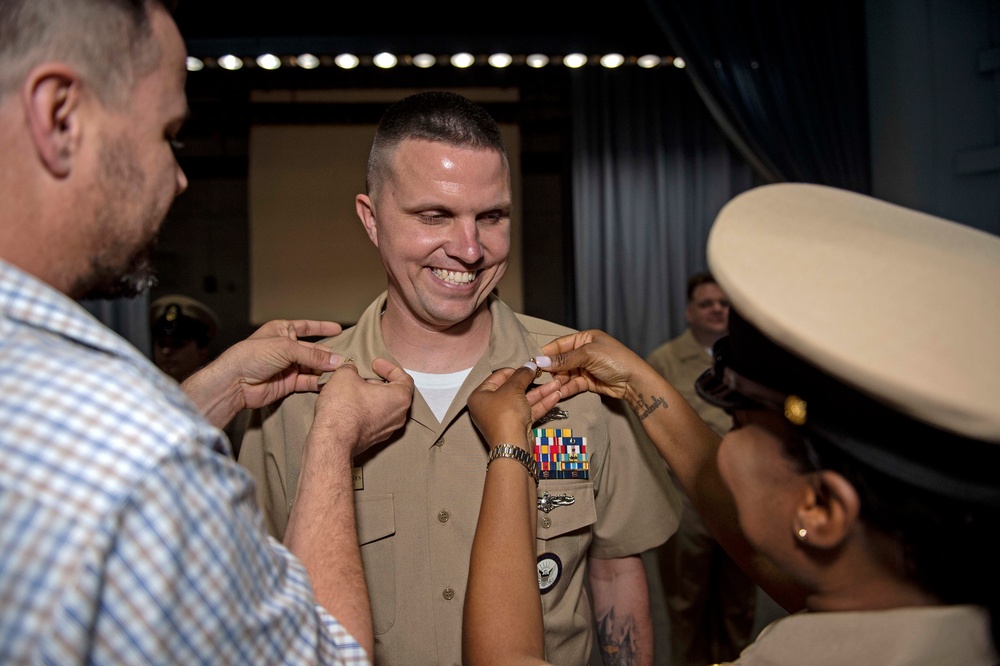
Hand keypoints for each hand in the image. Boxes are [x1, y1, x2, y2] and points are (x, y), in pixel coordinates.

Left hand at [182, 319, 343, 427]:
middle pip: (314, 350)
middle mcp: (286, 348)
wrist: (235, 382)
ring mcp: (288, 366)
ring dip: (326, 369)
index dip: (322, 328)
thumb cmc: (253, 356)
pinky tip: (332, 382)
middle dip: (329, 354)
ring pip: (313, 367)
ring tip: (344, 371)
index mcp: (282, 331)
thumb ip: (312, 355)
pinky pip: (309, 382)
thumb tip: (337, 361)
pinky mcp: (289, 384)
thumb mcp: (285, 347)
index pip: (306, 327)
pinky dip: (320, 382)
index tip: (339, 329)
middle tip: (347, 359)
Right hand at [312, 358, 413, 457]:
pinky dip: (366, 409)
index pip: (403, 378)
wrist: (332, 440)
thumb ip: (352, 369)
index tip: (375, 364)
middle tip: (363, 375)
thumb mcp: (345, 375)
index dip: (389, 367)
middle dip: (378, 381)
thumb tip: (351, 371)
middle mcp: (399, 416)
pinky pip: (375, 419)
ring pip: (384, 407)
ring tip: (354, 389)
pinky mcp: (375, 439)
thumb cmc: (343, 408)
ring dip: (371, 396)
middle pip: (394, 393)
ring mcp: (388, 430)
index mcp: (400, 398)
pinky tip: (350, 405)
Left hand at [467, 362, 561, 450]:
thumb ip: (522, 375)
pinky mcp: (517, 425)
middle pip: (513, 388)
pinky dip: (541, 403)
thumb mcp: (513, 389)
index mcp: (480, 396)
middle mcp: (490, 406)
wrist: (513, 446)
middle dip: (531, 381)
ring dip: (541, 392)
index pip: (498, 376)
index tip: (529, 366)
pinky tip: (556, 395)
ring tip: (557, 383)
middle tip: (544, 373)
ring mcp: (504, 416)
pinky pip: (529, 410)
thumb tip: (529, 365)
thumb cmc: (506, 414)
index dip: (515, 370)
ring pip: (524, 400)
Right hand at [537, 330, 644, 400]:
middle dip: (551, 370)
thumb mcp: (588, 355)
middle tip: (538, 379)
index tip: (534, 363)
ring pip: (565, 374)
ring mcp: (585, 368)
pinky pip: (572, 385)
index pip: (560, 345)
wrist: (634, 381)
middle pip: (560, 361)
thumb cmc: (615, 360)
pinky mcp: (588, 382)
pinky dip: (565, 389)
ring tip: (548, 388)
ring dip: (557, 381)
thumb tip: (542, 360)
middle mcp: (583, 352)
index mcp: (584, 338)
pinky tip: (558, 393)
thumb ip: (564, 359)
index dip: (547, 354)